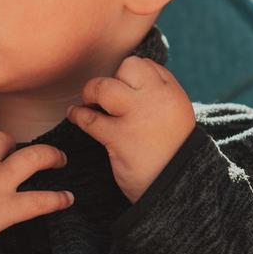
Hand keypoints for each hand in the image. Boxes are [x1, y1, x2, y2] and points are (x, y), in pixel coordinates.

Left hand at [67, 56, 195, 203]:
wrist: (175, 188)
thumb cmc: (171, 152)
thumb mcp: (176, 116)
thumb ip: (158, 95)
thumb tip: (127, 76)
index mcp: (172, 94)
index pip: (146, 65)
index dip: (130, 75)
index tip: (124, 89)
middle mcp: (157, 100)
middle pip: (127, 67)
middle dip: (112, 79)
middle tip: (106, 97)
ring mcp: (137, 117)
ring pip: (104, 88)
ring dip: (91, 93)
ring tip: (89, 103)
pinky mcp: (119, 138)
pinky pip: (90, 118)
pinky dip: (78, 115)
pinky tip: (76, 116)